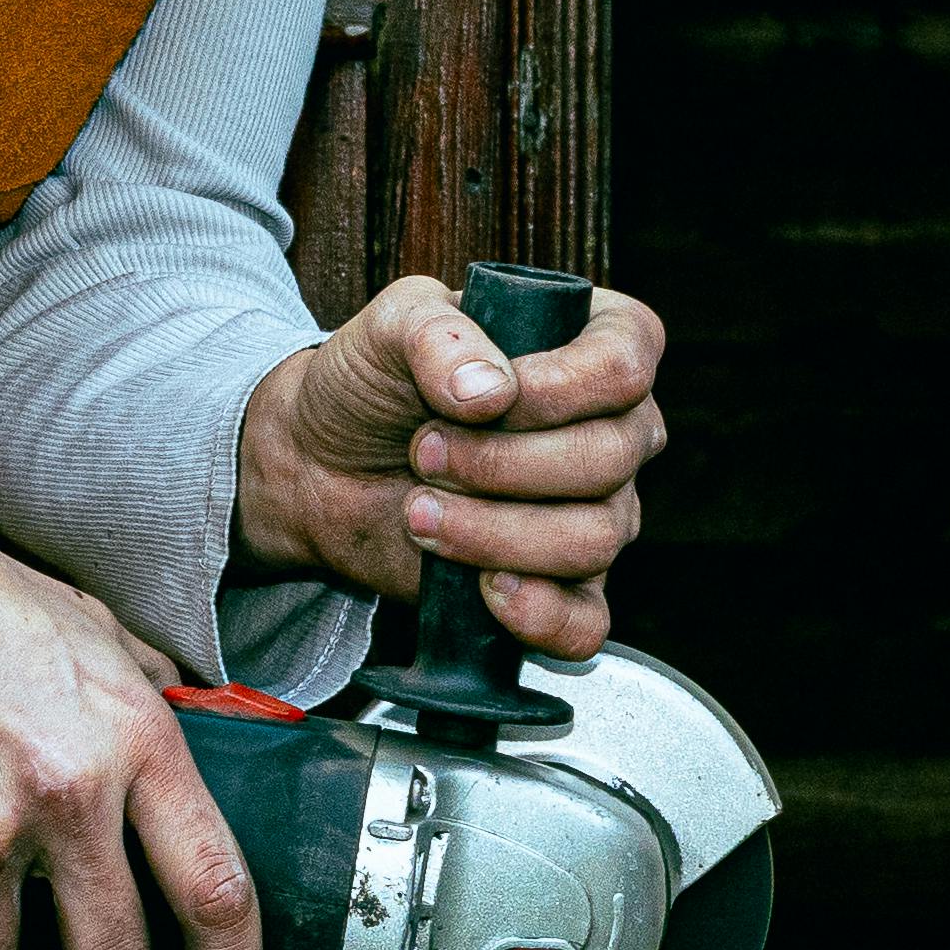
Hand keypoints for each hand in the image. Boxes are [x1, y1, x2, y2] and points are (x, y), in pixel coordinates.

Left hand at [234, 272, 667, 659]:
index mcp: (597, 344)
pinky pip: (588, 622)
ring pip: (593, 539)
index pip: (625, 367)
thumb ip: (435, 333)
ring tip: (419, 512)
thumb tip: (490, 392)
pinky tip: (484, 589)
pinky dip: (540, 615)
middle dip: (499, 464)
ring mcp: (599, 510)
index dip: (554, 391)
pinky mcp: (565, 585)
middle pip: (608, 458)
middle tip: (422, 453)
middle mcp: (616, 429)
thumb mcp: (389, 326)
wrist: (325, 465)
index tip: (474, 402)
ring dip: (492, 532)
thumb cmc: (375, 383)